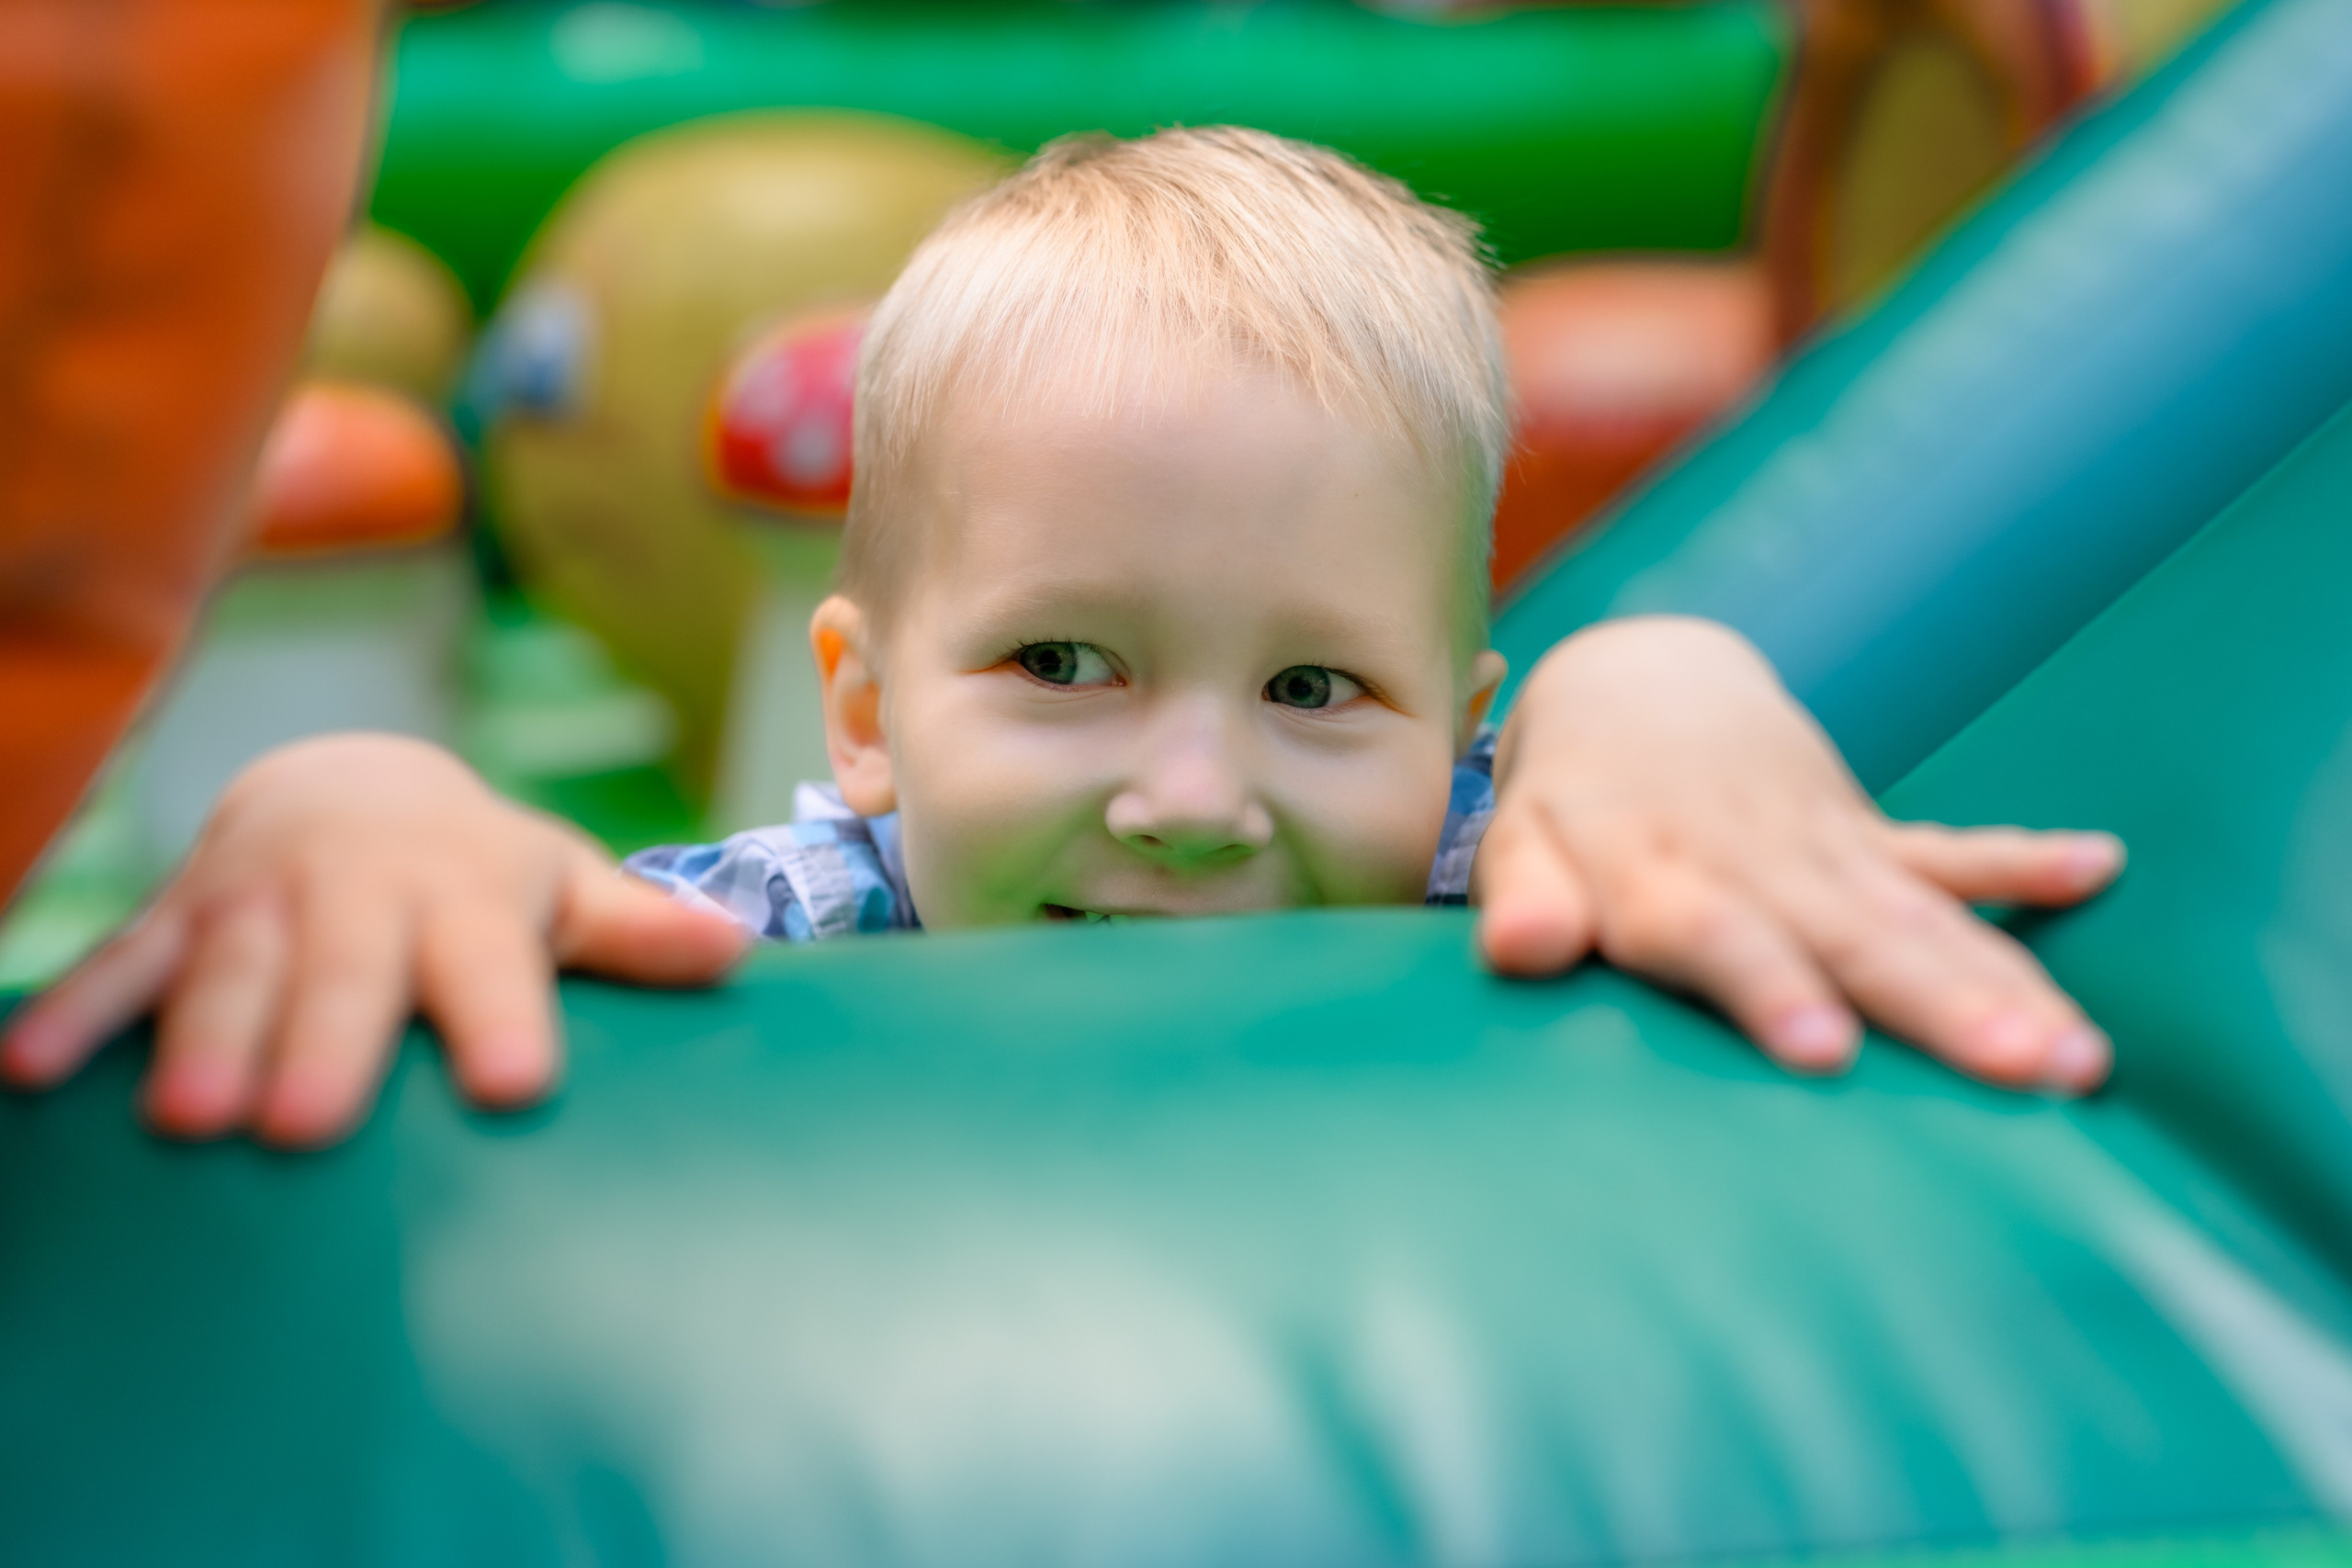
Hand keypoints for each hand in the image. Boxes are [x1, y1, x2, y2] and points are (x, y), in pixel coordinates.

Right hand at [0, 733, 745, 1146]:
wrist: (352, 784)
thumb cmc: (478, 870)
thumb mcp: (560, 887)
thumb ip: (636, 932)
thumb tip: (738, 951)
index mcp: (466, 899)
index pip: (493, 965)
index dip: (502, 1020)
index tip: (513, 1086)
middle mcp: (359, 899)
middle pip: (344, 975)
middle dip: (324, 1044)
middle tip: (305, 1127)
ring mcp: (259, 905)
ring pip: (227, 970)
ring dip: (202, 1037)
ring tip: (189, 1118)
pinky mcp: (180, 919)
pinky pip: (121, 963)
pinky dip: (75, 1015)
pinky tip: (28, 1078)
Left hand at [1473, 617, 2122, 1092]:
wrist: (1638, 679)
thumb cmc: (1569, 798)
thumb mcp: (1521, 842)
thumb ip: (1525, 895)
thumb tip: (1517, 949)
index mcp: (1663, 874)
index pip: (1719, 934)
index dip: (1769, 988)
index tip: (1825, 1052)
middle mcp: (1756, 862)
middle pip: (1852, 939)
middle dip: (1939, 1008)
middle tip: (2021, 1072)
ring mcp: (1824, 848)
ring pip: (1921, 918)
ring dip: (2004, 981)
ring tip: (2080, 1053)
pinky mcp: (1865, 836)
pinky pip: (1949, 853)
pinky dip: (2020, 862)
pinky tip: (2097, 867)